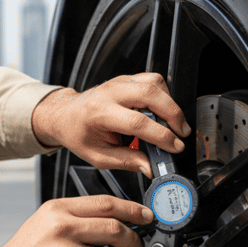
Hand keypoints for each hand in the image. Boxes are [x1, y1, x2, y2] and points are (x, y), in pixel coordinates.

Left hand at [31, 72, 189, 176]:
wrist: (65, 115)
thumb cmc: (78, 134)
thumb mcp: (98, 156)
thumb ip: (127, 161)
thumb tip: (151, 167)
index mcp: (100, 113)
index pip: (138, 122)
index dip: (161, 136)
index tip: (175, 146)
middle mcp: (110, 93)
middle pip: (150, 95)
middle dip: (173, 115)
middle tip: (181, 133)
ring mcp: (119, 82)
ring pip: (154, 83)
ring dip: (170, 103)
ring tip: (174, 123)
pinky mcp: (127, 79)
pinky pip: (152, 80)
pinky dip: (164, 94)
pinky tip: (163, 110)